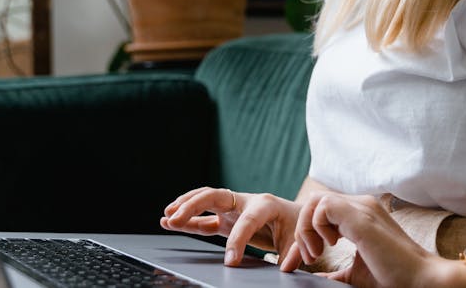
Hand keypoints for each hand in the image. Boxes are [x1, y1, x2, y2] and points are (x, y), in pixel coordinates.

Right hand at [160, 186, 300, 265]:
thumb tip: (284, 268)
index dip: (238, 241)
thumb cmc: (297, 226)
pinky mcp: (227, 218)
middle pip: (215, 196)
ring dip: (185, 207)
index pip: (248, 220)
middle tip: (175, 219)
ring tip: (167, 216)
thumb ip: (292, 254)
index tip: (231, 262)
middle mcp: (245, 201)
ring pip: (205, 201)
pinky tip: (168, 222)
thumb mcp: (299, 240)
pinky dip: (187, 220)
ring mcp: (233, 208)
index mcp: (265, 204)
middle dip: (194, 206)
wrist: (297, 215)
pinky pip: (204, 218)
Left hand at [280, 192, 465, 287]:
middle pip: (314, 202)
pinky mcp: (362, 217)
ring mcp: (362, 208)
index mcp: (360, 215)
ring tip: (316, 254)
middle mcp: (361, 206)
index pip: (320, 212)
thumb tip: (314, 277)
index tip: (295, 264)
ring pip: (315, 200)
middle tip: (308, 259)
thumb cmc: (394, 278)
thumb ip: (335, 272)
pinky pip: (324, 206)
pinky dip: (316, 227)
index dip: (303, 236)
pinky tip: (330, 246)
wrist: (420, 280)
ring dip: (308, 228)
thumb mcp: (355, 274)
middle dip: (301, 231)